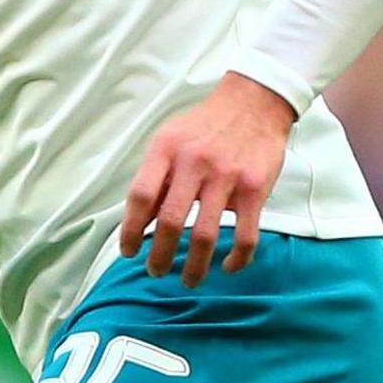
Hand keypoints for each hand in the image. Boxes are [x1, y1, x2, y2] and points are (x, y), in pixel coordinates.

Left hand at [120, 73, 296, 286]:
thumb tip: (139, 221)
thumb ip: (154, 177)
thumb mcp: (169, 139)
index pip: (140, 196)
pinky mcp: (254, 189)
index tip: (128, 252)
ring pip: (205, 235)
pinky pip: (245, 235)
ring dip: (194, 266)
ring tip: (188, 279)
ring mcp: (226, 177)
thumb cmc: (205, 126)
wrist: (254, 103)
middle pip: (169, 221)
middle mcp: (193, 162)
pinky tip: (228, 266)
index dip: (130, 230)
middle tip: (156, 272)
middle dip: (159, 256)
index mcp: (166, 149)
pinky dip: (236, 259)